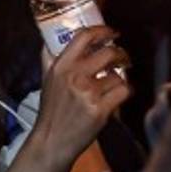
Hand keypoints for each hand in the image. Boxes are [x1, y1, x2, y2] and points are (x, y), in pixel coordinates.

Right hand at [32, 26, 130, 168]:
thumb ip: (50, 58)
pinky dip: (124, 93)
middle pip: (108, 53)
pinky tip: (117, 97)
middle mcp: (74, 76)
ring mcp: (88, 93)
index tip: (110, 33)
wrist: (52, 140)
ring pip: (118, 75)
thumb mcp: (46, 79)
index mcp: (61, 66)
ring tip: (112, 86)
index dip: (102, 31)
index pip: (84, 36)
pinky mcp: (100, 109)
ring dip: (119, 79)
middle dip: (120, 54)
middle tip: (121, 58)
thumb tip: (52, 39)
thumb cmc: (52, 111)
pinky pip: (123, 91)